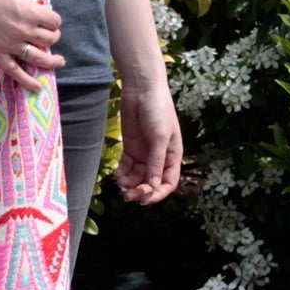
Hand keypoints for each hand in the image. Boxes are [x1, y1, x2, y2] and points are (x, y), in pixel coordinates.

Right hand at [0, 0, 64, 90]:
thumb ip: (28, 7)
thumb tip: (36, 15)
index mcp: (30, 12)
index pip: (54, 21)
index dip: (54, 21)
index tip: (50, 20)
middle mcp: (24, 30)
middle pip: (50, 39)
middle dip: (53, 36)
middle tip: (49, 35)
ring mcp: (11, 45)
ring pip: (40, 58)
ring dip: (52, 60)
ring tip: (58, 61)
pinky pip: (16, 72)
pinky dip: (28, 81)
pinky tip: (37, 87)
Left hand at [115, 80, 181, 204]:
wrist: (142, 89)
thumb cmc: (158, 110)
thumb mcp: (160, 137)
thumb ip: (156, 161)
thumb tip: (153, 186)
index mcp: (173, 156)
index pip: (168, 183)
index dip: (158, 194)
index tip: (145, 200)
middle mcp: (159, 158)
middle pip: (150, 183)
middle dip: (141, 191)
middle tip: (128, 195)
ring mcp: (144, 154)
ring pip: (137, 177)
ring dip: (129, 184)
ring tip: (121, 183)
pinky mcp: (130, 148)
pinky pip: (126, 167)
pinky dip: (122, 174)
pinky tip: (117, 175)